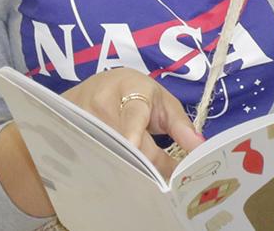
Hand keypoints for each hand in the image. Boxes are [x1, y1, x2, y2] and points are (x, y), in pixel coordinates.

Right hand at [61, 68, 204, 177]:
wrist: (94, 89)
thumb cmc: (134, 93)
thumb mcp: (161, 100)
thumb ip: (180, 124)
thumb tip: (200, 148)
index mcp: (130, 88)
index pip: (134, 114)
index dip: (134, 134)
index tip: (142, 158)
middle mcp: (102, 103)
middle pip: (127, 146)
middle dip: (148, 168)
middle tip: (165, 186)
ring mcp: (82, 121)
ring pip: (111, 158)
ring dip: (132, 174)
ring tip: (147, 184)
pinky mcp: (72, 136)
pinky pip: (96, 162)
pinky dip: (113, 173)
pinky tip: (123, 181)